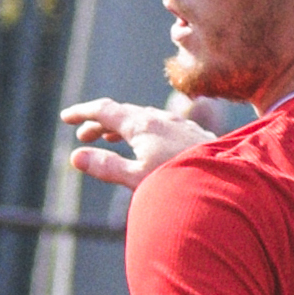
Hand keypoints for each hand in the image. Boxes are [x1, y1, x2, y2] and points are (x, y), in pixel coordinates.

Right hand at [61, 98, 214, 194]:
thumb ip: (106, 166)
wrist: (227, 183)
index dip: (82, 113)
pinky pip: (159, 125)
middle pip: (122, 113)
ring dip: (121, 128)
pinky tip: (147, 146)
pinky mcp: (191, 133)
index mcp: (141, 125)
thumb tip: (76, 156)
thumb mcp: (136, 178)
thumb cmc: (180, 183)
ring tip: (109, 141)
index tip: (66, 118)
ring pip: (142, 119)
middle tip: (82, 138)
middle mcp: (159, 118)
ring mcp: (177, 124)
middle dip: (99, 124)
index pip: (104, 110)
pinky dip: (141, 131)